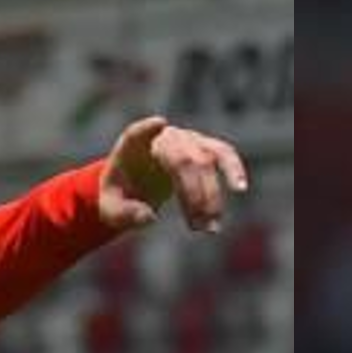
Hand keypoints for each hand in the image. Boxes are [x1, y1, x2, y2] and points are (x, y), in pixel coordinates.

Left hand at [97, 116, 252, 234]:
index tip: (159, 124)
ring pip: (206, 159)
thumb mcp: (111, 209)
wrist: (134, 183)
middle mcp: (163, 137)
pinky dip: (233, 169)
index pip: (138, 132)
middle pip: (183, 159)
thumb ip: (124, 214)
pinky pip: (223, 154)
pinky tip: (240, 188)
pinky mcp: (203, 148)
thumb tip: (149, 218)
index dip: (147, 128)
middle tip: (197, 228)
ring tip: (212, 226)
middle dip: (194, 194)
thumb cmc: (120, 195)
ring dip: (212, 193)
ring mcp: (186, 139)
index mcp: (133, 146)